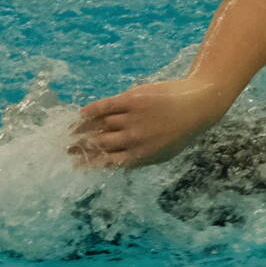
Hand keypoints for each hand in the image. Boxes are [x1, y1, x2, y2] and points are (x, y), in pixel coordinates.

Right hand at [69, 78, 229, 168]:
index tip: (72, 164)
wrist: (200, 103)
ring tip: (69, 131)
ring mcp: (133, 118)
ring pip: (98, 125)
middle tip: (65, 147)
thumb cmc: (181, 130)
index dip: (87, 163)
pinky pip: (104, 106)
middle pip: (98, 144)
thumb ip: (138, 159)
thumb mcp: (162, 153)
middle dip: (79, 147)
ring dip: (80, 129)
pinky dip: (90, 111)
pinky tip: (80, 115)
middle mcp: (134, 139)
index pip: (105, 162)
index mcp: (140, 156)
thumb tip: (114, 166)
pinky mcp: (133, 99)